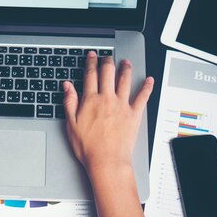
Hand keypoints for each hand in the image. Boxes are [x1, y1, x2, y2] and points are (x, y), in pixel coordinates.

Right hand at [63, 52, 152, 174]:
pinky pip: (142, 97)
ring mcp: (122, 105)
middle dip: (107, 61)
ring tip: (126, 62)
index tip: (92, 56)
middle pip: (108, 73)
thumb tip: (67, 86)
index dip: (91, 63)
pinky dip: (146, 87)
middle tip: (107, 57)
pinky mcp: (134, 114)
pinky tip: (149, 80)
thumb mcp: (70, 124)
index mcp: (91, 100)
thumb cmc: (88, 147)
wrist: (107, 161)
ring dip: (125, 69)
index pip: (90, 75)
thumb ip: (69, 102)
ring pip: (125, 80)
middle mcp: (107, 99)